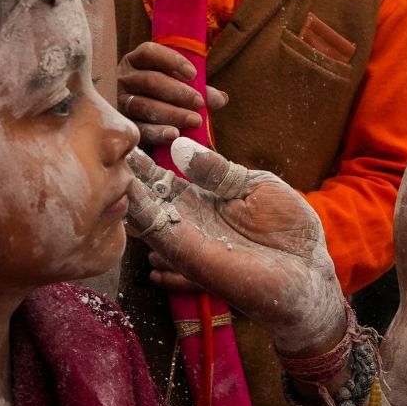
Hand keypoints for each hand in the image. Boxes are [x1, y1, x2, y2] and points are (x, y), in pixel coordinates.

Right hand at [116, 42, 226, 145]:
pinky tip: (174, 135)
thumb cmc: (163, 97)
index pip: (149, 52)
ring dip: (172, 113)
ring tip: (194, 121)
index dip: (171, 61)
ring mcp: (120, 101)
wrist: (140, 122)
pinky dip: (157, 132)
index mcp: (137, 61)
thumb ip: (198, 89)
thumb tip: (220, 99)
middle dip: (177, 92)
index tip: (193, 73)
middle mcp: (125, 78)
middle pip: (150, 81)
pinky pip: (139, 128)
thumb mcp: (179, 87)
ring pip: (143, 105)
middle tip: (199, 102)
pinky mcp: (122, 124)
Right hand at [125, 138, 345, 355]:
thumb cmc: (288, 228)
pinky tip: (123, 203)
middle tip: (98, 149)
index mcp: (202, 199)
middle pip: (145, 196)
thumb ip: (218, 170)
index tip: (120, 136)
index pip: (163, 177)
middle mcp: (187, 220)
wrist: (309, 269)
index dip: (143, 159)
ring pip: (144, 216)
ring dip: (125, 196)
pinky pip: (160, 239)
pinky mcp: (194, 260)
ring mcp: (187, 241)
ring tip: (103, 169)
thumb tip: (180, 147)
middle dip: (124, 175)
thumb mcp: (253, 185)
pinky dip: (141, 221)